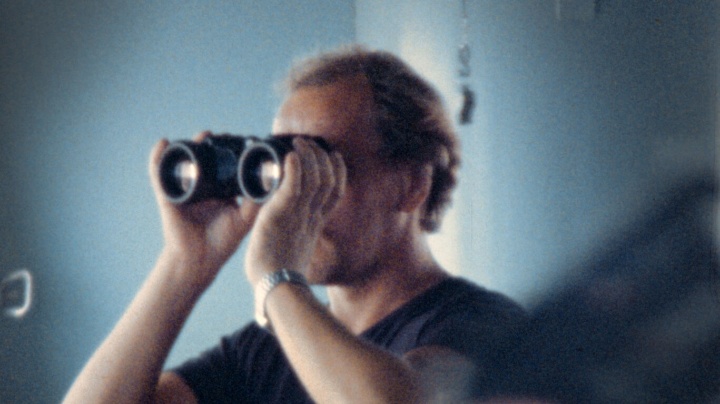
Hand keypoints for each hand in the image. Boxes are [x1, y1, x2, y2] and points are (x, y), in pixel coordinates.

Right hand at [149, 131, 259, 286]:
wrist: (199, 261)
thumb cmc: (222, 242)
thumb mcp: (245, 217)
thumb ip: (257, 200)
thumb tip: (274, 179)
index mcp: (218, 191)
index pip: (223, 164)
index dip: (230, 150)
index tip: (244, 138)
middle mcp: (200, 187)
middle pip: (203, 158)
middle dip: (211, 144)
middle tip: (222, 135)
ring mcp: (183, 189)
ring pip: (184, 161)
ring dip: (191, 145)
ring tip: (204, 136)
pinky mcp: (168, 195)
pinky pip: (158, 173)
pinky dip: (157, 157)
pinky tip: (163, 143)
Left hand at [244, 137, 345, 284]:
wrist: (272, 287)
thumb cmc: (277, 274)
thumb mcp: (293, 250)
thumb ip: (295, 236)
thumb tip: (292, 241)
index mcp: (315, 224)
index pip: (334, 192)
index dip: (338, 172)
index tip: (334, 156)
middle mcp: (310, 217)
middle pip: (327, 181)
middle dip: (322, 158)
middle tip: (309, 142)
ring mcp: (297, 215)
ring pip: (313, 179)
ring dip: (307, 156)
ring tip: (299, 142)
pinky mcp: (279, 215)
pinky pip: (292, 188)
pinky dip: (294, 170)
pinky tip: (291, 156)